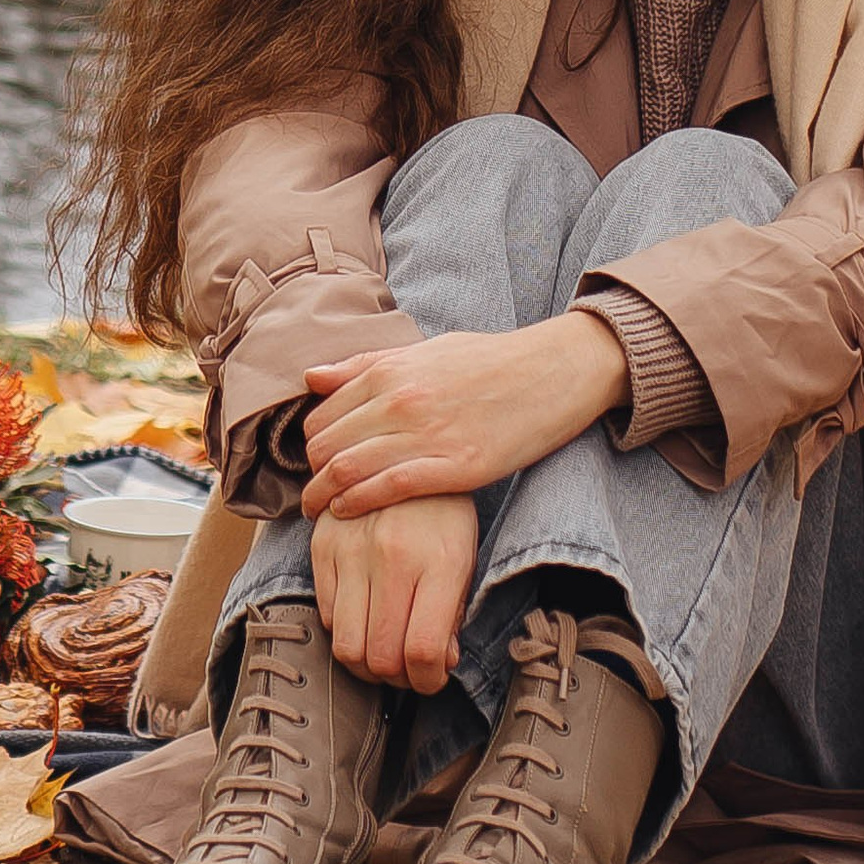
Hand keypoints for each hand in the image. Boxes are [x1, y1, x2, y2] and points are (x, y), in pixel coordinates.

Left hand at [299, 312, 631, 521]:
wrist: (552, 371)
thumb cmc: (488, 361)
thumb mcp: (424, 350)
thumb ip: (365, 366)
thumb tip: (310, 378)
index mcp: (391, 370)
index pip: (322, 415)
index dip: (312, 444)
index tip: (316, 462)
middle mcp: (401, 400)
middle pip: (327, 446)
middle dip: (313, 474)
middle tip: (314, 492)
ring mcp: (427, 434)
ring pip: (349, 470)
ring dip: (324, 497)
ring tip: (319, 512)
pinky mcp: (454, 466)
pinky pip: (388, 488)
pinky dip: (358, 504)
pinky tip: (348, 513)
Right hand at [309, 495, 478, 690]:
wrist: (405, 446)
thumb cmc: (444, 510)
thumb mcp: (465, 557)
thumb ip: (451, 614)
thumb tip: (436, 665)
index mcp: (439, 561)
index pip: (422, 651)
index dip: (427, 681)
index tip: (431, 678)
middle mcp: (392, 556)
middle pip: (378, 658)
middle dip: (396, 678)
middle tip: (407, 669)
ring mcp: (352, 550)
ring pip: (345, 646)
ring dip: (366, 663)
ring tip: (384, 649)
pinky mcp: (323, 546)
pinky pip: (325, 616)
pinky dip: (345, 630)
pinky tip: (365, 616)